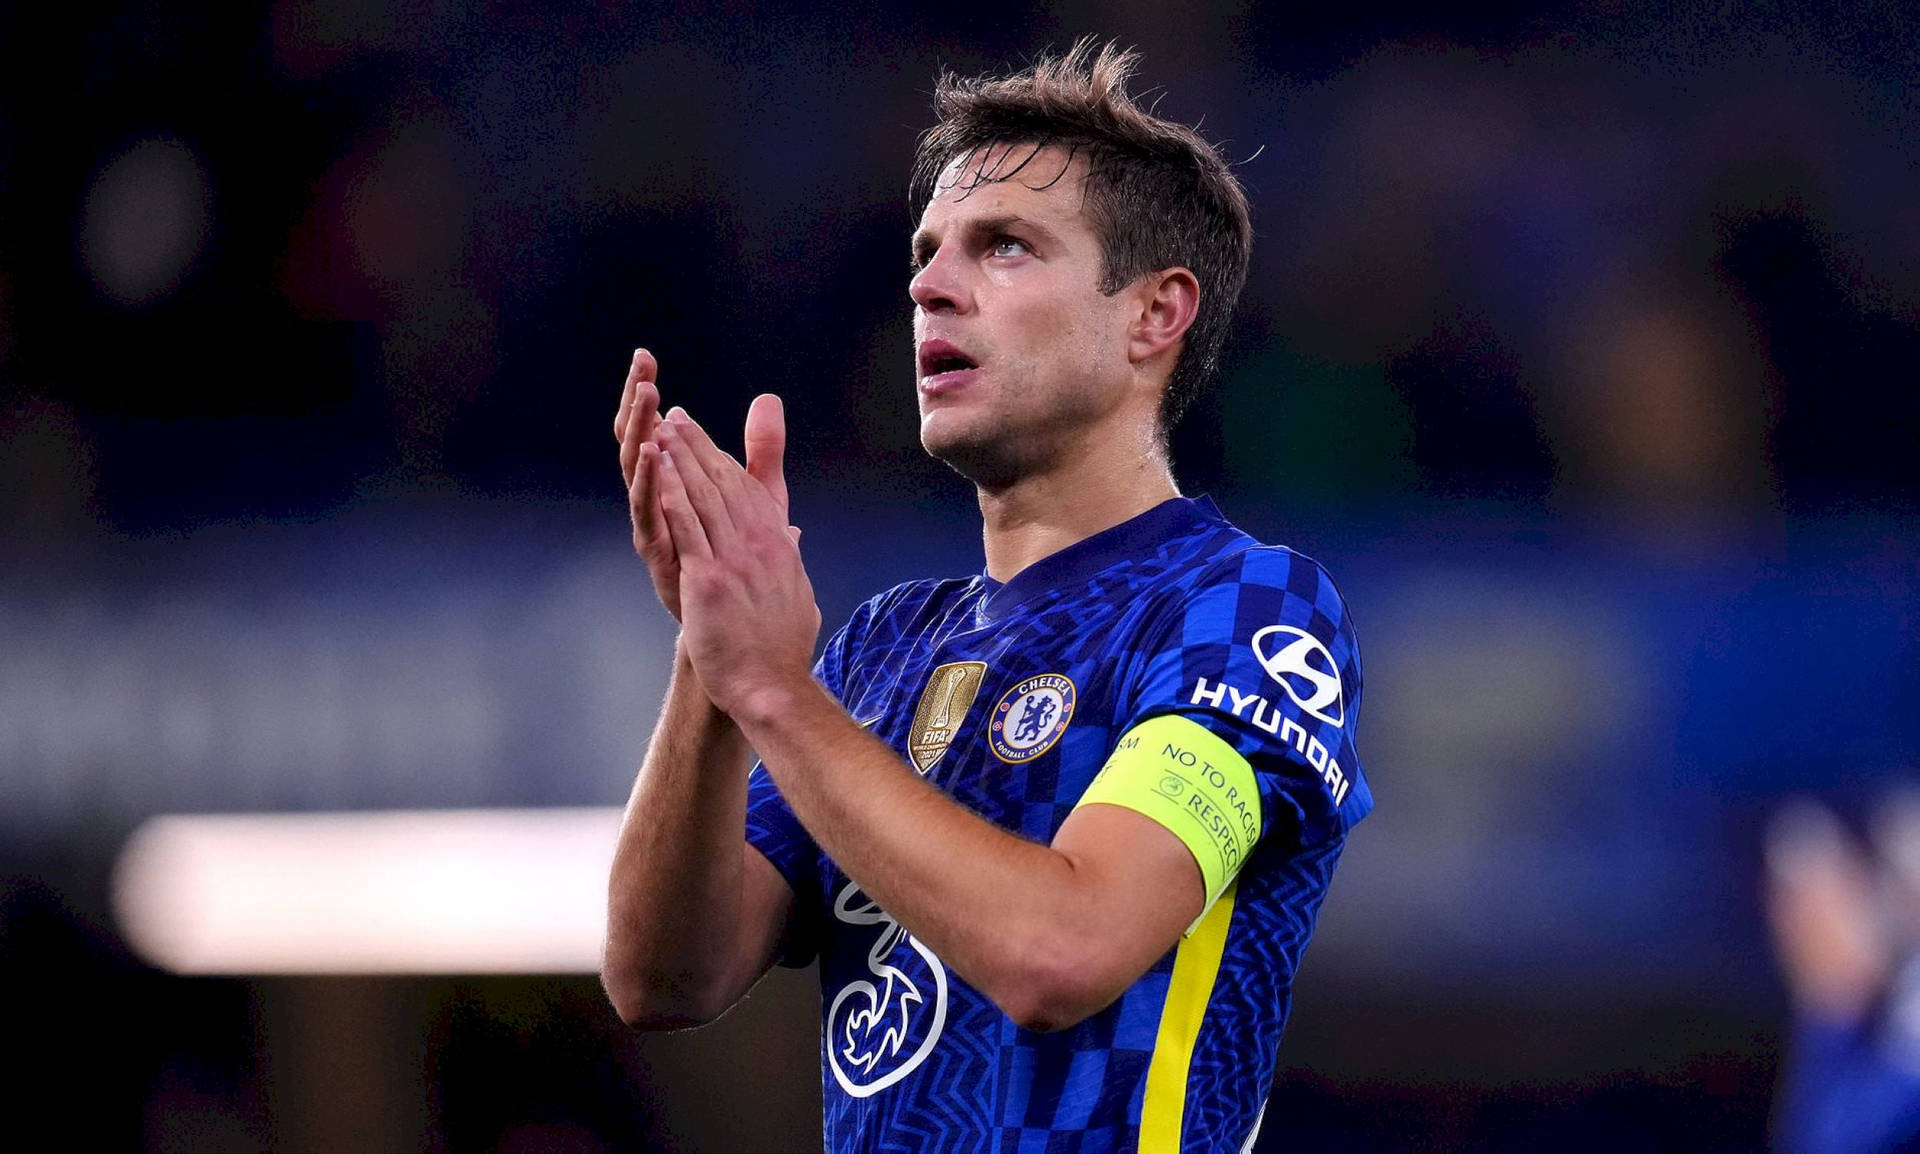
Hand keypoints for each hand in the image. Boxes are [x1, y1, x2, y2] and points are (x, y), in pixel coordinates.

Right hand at [615, 350, 790, 620]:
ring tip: (645, 397)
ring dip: (641, 431)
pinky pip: (646, 509)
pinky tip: (650, 451)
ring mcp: (654, 522)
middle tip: (639, 366)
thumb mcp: (759, 496)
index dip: (647, 394)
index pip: (656, 427)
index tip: (645, 358)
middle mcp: (657, 498)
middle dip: (637, 403)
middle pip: (638, 439)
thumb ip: (762, 451)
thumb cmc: (739, 561)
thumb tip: (769, 402)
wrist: (734, 624)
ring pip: (638, 468)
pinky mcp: (657, 549)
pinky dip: (648, 480)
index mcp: (674, 482)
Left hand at [653, 397, 818, 719]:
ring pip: (703, 497)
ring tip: (661, 431)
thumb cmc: (781, 646)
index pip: (746, 487)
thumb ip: (788, 555)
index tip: (699, 434)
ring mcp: (735, 559)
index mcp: (777, 544)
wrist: (772, 683)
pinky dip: (672, 495)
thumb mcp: (794, 588)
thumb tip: (790, 535)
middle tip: (673, 417)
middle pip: (723, 482)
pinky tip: (657, 473)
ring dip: (681, 460)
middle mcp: (760, 543)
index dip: (718, 455)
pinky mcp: (709, 579)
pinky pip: (687, 528)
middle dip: (695, 445)